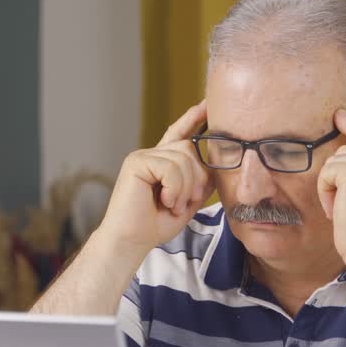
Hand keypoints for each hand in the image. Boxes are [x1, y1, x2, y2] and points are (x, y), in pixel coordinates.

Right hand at [95, 102, 213, 256]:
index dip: (193, 118)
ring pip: (183, 158)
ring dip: (184, 188)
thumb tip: (214, 164)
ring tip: (171, 205)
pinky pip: (170, 167)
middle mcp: (151, 154)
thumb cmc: (155, 225)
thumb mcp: (187, 200)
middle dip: (196, 178)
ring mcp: (142, 157)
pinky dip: (174, 188)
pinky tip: (164, 201)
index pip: (180, 133)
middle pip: (190, 148)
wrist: (131, 241)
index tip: (206, 105)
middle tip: (183, 203)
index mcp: (162, 162)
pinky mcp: (136, 163)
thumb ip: (200, 181)